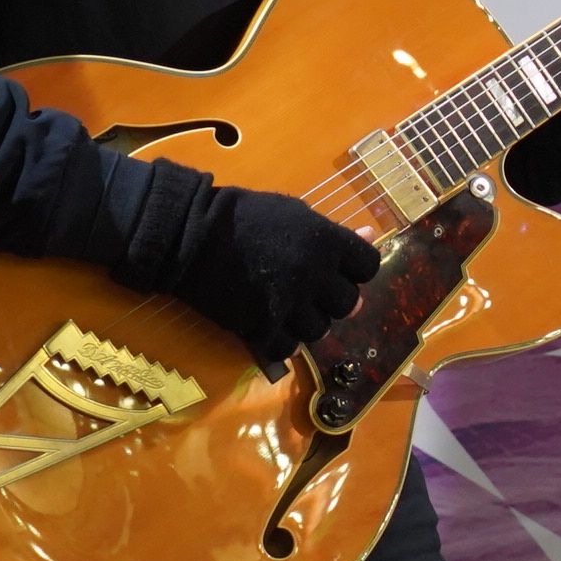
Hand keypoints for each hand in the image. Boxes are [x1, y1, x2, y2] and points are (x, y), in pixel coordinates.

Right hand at [163, 182, 379, 363]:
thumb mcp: (294, 213)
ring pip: (320, 329)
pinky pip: (288, 347)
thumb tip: (373, 234)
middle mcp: (315, 274)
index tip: (339, 269)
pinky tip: (269, 325)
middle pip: (348, 303)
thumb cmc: (243, 216)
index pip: (368, 266)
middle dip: (333, 299)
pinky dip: (281, 341)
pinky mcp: (261, 326)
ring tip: (286, 308)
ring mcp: (289, 303)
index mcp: (327, 242)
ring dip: (307, 322)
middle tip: (311, 292)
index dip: (355, 270)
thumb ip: (333, 231)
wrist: (188, 234)